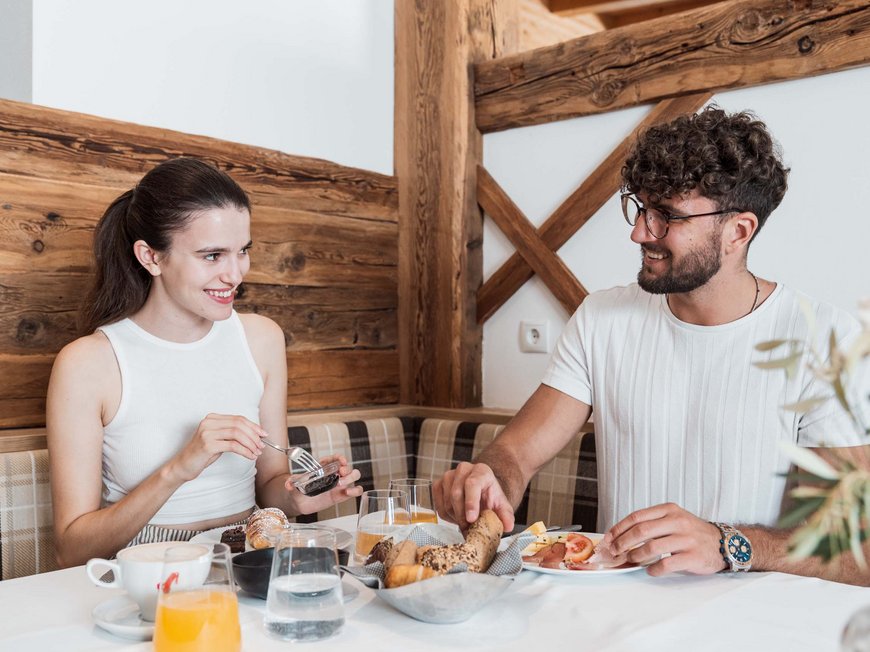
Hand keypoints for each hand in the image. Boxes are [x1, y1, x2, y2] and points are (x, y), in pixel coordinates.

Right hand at [169, 413, 265, 482]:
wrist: (183, 466)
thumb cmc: (202, 454)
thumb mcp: (218, 440)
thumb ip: (231, 434)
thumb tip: (255, 435)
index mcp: (212, 418)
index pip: (238, 418)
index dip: (253, 426)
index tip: (263, 434)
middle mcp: (209, 422)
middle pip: (239, 424)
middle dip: (254, 435)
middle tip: (262, 445)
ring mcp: (207, 432)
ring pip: (238, 434)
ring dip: (251, 444)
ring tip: (257, 452)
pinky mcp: (208, 445)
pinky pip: (233, 446)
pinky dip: (245, 451)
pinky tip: (250, 456)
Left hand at [284, 455, 362, 513]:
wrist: (299, 502)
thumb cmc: (298, 489)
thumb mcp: (294, 484)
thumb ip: (291, 483)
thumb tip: (288, 484)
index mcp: (324, 468)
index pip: (334, 458)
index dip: (339, 458)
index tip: (341, 460)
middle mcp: (333, 474)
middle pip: (347, 466)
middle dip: (347, 468)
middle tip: (341, 474)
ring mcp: (339, 484)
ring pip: (354, 475)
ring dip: (352, 478)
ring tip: (342, 484)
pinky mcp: (342, 495)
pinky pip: (355, 490)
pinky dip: (356, 490)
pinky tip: (349, 492)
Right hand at [433, 462, 514, 532]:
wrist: (481, 492)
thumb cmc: (490, 498)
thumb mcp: (502, 506)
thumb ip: (506, 516)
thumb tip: (508, 526)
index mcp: (481, 471)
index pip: (472, 484)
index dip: (470, 502)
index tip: (471, 519)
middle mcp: (463, 469)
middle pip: (456, 493)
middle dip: (461, 515)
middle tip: (468, 529)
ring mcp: (449, 475)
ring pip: (446, 500)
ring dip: (455, 516)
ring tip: (465, 521)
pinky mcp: (439, 484)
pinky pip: (438, 504)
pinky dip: (446, 515)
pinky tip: (456, 517)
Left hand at [601, 502, 726, 575]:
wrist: (723, 543)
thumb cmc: (692, 532)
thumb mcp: (674, 519)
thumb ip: (652, 523)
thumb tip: (622, 536)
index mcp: (669, 510)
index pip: (637, 517)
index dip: (619, 528)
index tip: (609, 537)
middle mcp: (677, 522)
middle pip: (641, 531)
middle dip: (622, 542)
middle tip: (614, 551)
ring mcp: (686, 539)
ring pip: (651, 547)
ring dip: (636, 556)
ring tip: (631, 560)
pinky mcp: (692, 556)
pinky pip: (666, 564)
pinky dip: (654, 569)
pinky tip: (651, 570)